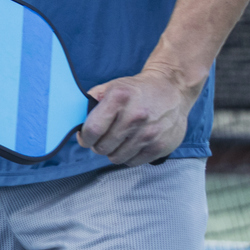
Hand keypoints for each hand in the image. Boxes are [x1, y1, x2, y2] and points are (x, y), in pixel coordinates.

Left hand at [79, 66, 195, 165]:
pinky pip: (133, 162)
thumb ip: (92, 101)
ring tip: (120, 139)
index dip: (84, 137)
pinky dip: (129, 156)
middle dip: (98, 144)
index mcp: (119, 98)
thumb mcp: (112, 87)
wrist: (172, 89)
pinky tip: (132, 144)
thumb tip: (77, 120)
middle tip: (104, 137)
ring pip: (116, 158)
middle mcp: (135, 117)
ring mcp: (149, 133)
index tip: (85, 137)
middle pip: (102, 147)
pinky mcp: (160, 146)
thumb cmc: (137, 90)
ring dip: (114, 151)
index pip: (92, 129)